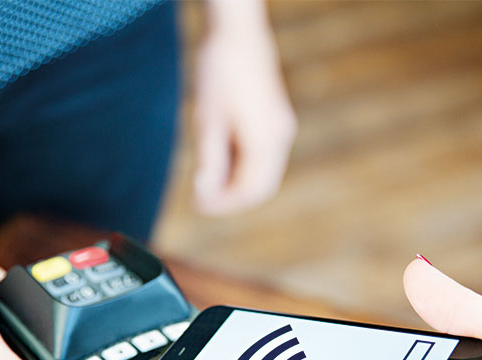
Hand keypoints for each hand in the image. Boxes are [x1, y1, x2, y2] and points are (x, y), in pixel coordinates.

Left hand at [193, 0, 296, 214]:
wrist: (238, 30)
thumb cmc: (220, 71)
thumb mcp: (208, 120)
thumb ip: (209, 162)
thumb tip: (204, 196)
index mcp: (266, 142)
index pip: (250, 192)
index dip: (224, 205)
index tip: (199, 207)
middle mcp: (281, 139)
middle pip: (261, 187)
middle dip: (232, 197)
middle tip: (202, 199)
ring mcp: (282, 128)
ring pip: (264, 173)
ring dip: (238, 182)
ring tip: (207, 179)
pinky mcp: (277, 119)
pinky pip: (264, 156)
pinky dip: (243, 165)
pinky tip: (220, 158)